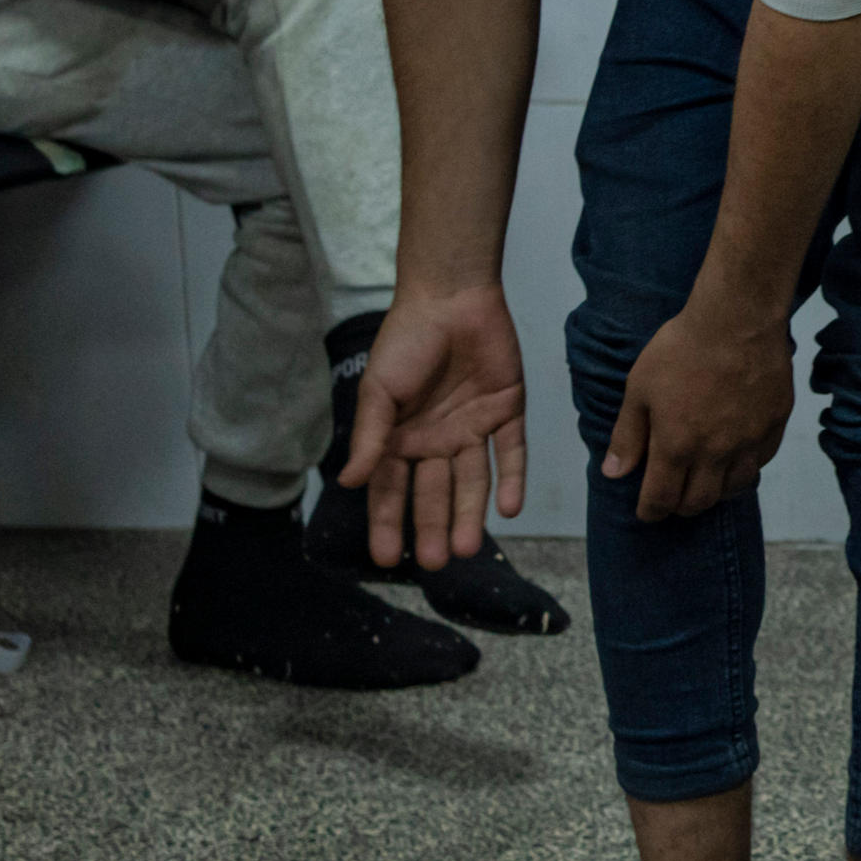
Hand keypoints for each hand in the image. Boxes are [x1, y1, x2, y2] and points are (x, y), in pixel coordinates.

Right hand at [338, 283, 530, 566]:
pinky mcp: (506, 411)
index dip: (390, 524)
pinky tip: (510, 508)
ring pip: (473, 482)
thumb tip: (349, 482)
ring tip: (470, 547)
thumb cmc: (405, 342)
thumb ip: (370, 437)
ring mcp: (472, 428)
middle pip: (435, 494)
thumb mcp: (379, 391)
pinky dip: (511, 479)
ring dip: (472, 514)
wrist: (451, 296)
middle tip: (440, 563)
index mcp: (399, 439)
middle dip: (436, 528)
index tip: (388, 559)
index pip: (392, 491)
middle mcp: (435, 441)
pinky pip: (510, 452)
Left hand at [603, 294, 796, 523]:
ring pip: (734, 488)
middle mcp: (715, 452)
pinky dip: (745, 469)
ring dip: (715, 492)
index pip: (661, 499)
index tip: (647, 511)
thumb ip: (628, 436)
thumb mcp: (640, 388)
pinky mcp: (774, 424)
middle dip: (680, 507)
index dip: (650, 512)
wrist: (738, 318)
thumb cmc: (682, 348)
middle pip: (699, 502)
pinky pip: (761, 462)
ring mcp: (750, 441)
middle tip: (673, 498)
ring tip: (706, 482)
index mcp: (676, 445)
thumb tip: (613, 473)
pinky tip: (736, 459)